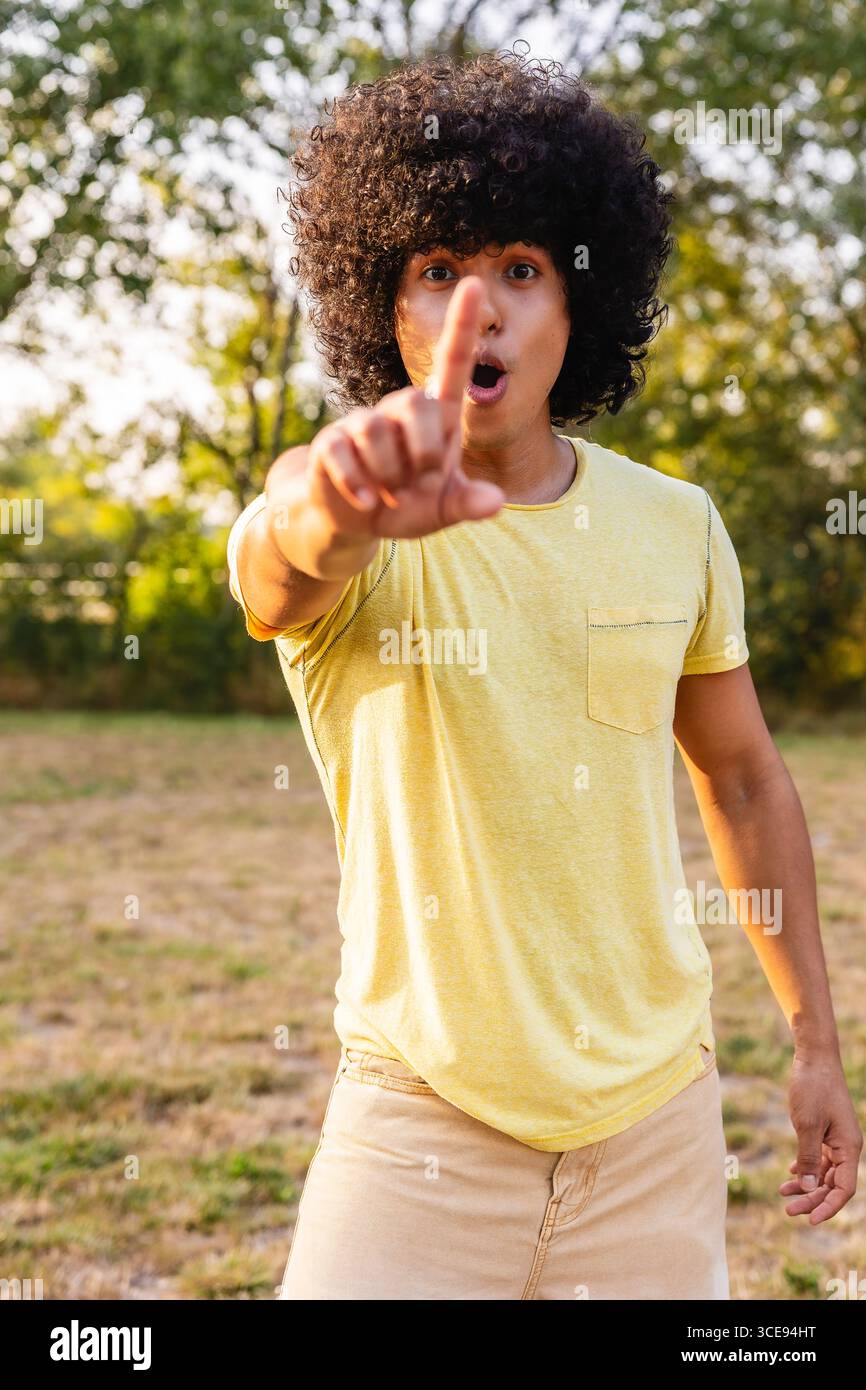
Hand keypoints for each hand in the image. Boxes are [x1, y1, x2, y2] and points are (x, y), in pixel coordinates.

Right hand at [304, 276, 504, 538]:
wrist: (355, 521)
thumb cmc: (407, 504)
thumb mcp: (442, 509)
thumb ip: (468, 504)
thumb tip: (495, 502)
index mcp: (436, 417)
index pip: (452, 362)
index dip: (462, 325)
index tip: (474, 283)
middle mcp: (400, 410)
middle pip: (415, 402)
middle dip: (422, 451)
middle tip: (418, 482)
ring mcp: (363, 423)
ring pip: (376, 431)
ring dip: (390, 474)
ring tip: (390, 492)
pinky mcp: (332, 443)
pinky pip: (343, 453)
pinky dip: (357, 483)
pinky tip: (365, 500)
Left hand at [779, 1050, 862, 1222]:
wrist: (814, 1057)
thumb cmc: (812, 1087)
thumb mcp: (806, 1124)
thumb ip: (808, 1156)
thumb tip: (809, 1188)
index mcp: (848, 1147)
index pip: (843, 1189)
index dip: (829, 1207)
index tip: (809, 1220)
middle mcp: (846, 1146)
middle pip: (832, 1184)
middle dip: (812, 1199)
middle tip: (787, 1209)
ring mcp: (836, 1138)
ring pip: (824, 1172)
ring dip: (807, 1185)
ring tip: (783, 1193)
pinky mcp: (825, 1130)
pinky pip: (818, 1157)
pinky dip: (806, 1167)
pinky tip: (792, 1174)